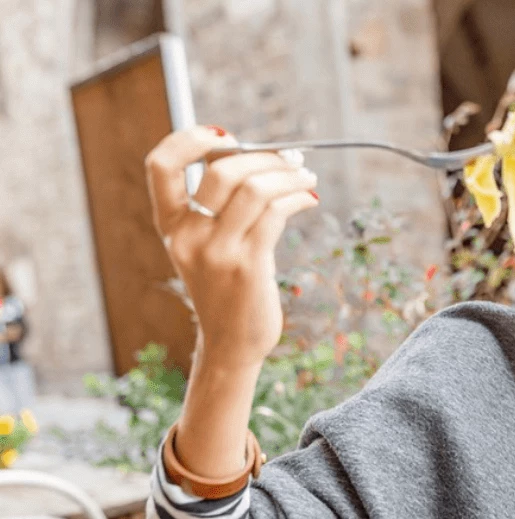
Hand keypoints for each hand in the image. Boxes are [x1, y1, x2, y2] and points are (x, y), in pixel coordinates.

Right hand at [145, 125, 318, 369]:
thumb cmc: (227, 288)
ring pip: (254, 189)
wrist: (232, 343)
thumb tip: (258, 154)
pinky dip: (297, 198)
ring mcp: (216, 252)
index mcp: (170, 226)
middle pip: (221, 171)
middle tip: (292, 160)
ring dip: (288, 176)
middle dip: (264, 157)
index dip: (189, 140)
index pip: (160, 166)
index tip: (227, 135)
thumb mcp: (209, 246)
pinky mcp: (248, 266)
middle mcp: (187, 237)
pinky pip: (275, 214)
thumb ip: (221, 206)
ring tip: (307, 178)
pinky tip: (309, 198)